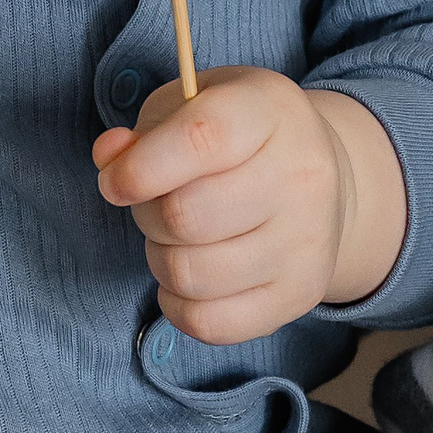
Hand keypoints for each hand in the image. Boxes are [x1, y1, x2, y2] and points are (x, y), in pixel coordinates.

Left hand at [96, 71, 408, 341]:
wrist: (323, 179)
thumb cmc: (237, 138)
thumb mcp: (189, 108)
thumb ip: (141, 133)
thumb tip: (109, 158)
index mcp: (269, 111)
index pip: (201, 140)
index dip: (141, 168)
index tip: (115, 184)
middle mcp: (301, 175)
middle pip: (185, 216)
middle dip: (148, 214)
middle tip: (157, 204)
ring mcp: (307, 241)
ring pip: (191, 274)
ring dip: (160, 259)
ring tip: (177, 238)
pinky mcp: (302, 294)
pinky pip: (211, 323)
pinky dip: (178, 305)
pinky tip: (187, 276)